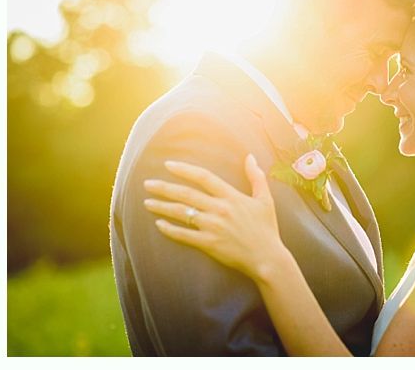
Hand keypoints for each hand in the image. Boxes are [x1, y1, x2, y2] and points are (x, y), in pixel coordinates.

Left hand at [143, 154, 286, 279]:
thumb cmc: (267, 228)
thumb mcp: (265, 199)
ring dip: (162, 207)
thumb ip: (256, 177)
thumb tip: (250, 157)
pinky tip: (159, 225)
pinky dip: (169, 230)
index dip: (184, 170)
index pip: (204, 177)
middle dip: (164, 187)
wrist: (267, 258)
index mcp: (232, 197)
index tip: (168, 165)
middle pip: (186, 194)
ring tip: (147, 202)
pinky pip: (183, 235)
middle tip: (148, 184)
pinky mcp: (208, 243)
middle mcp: (220, 209)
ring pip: (181, 213)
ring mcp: (212, 227)